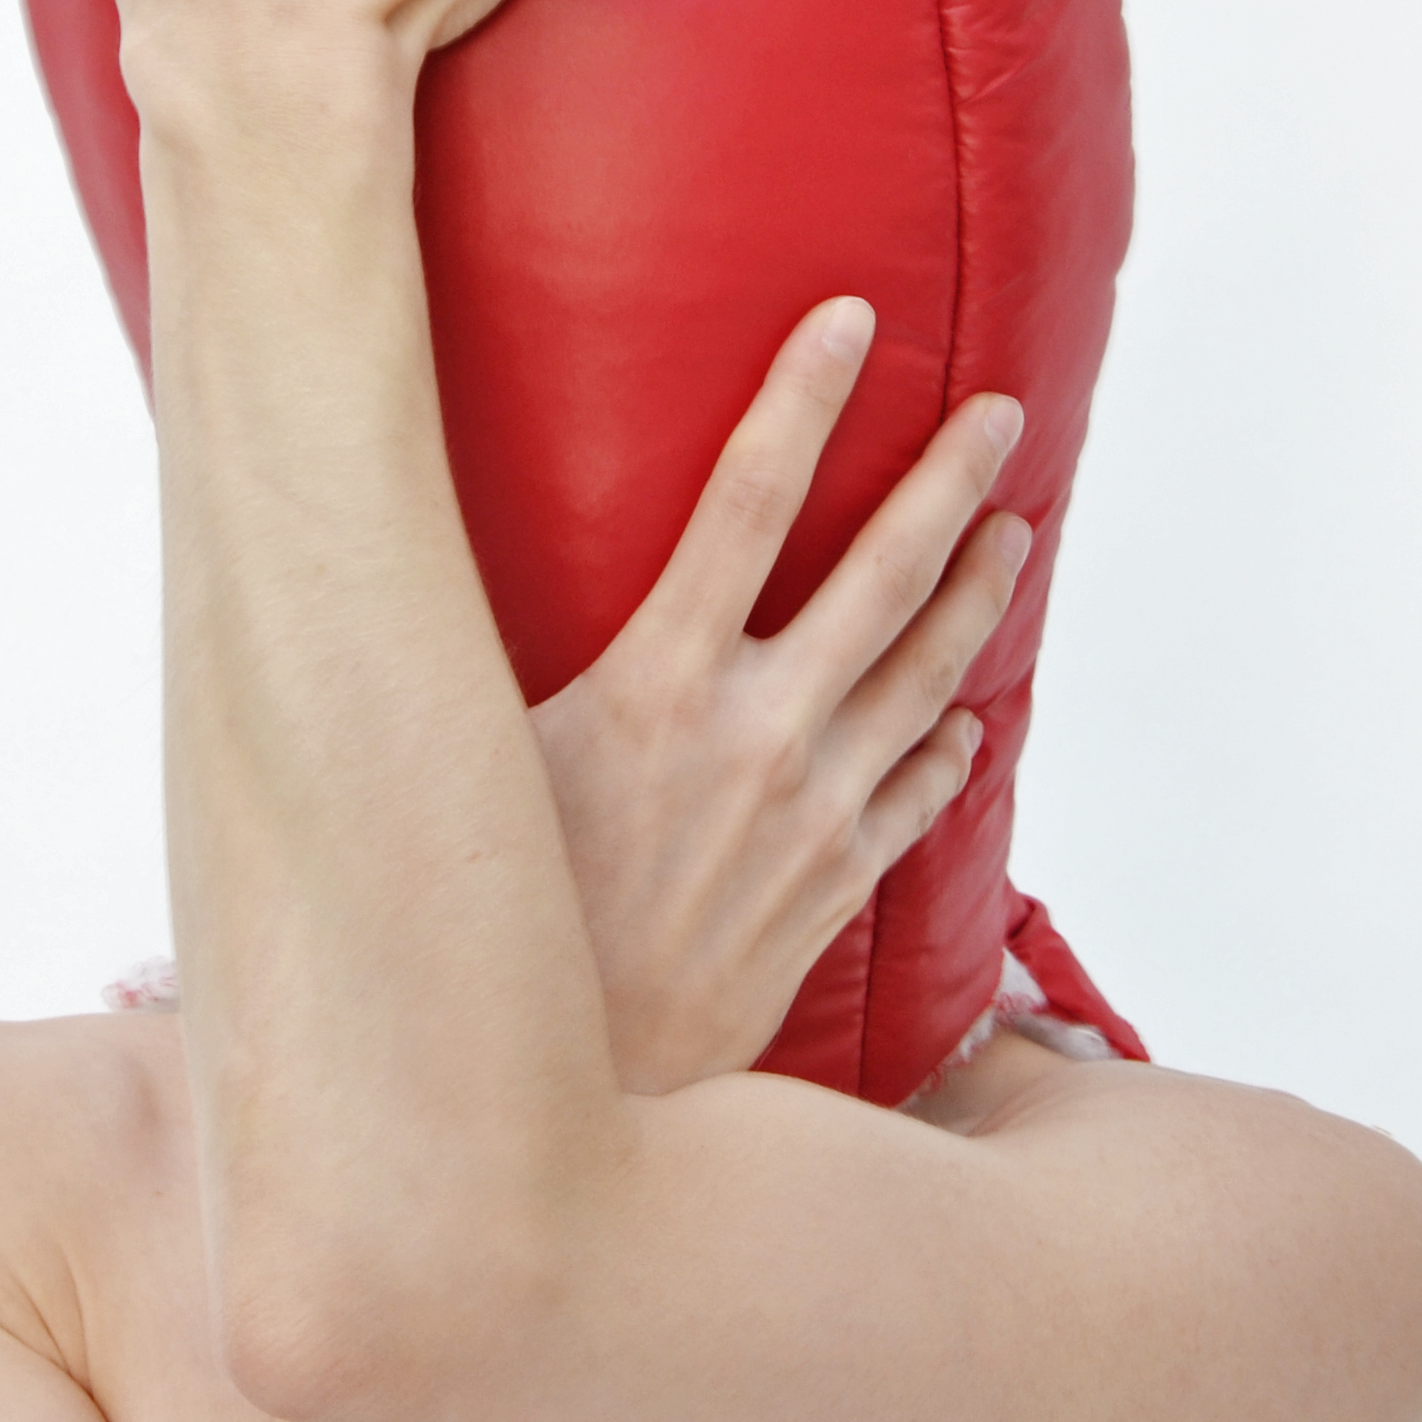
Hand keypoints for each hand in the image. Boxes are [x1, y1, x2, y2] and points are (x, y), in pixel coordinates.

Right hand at [531, 300, 1031, 1094]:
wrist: (564, 1105)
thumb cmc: (485, 920)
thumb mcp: (470, 764)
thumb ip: (479, 661)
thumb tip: (401, 561)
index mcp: (655, 684)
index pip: (748, 500)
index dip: (804, 397)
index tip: (851, 316)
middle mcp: (754, 737)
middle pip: (880, 577)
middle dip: (946, 481)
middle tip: (1000, 409)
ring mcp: (809, 817)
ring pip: (924, 679)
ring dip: (977, 595)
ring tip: (1020, 526)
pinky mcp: (828, 892)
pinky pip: (914, 799)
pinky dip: (946, 746)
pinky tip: (966, 719)